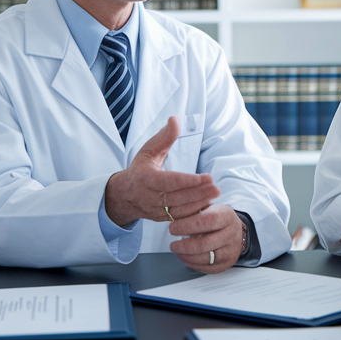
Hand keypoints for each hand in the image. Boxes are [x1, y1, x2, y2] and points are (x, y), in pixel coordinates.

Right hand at [104, 116, 219, 225]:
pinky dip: (193, 214)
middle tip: (216, 187)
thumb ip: (164, 137)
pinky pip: (178, 219)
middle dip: (198, 193)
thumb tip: (175, 119)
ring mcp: (155, 210)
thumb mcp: (148, 150)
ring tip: (214, 195)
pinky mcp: (161, 219)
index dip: (188, 181)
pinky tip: (206, 205)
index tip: (206, 177)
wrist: (124, 195)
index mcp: (145, 178)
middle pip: (177, 197)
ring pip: (179, 210)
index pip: (169, 181)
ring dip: (198, 204)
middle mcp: (149, 197)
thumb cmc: (139, 169)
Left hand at [169, 205, 241, 272]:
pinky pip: (207, 268)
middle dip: (183, 246)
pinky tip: (186, 258)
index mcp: (225, 216)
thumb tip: (173, 215)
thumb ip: (191, 210)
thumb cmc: (217, 218)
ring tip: (178, 251)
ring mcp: (230, 250)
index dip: (185, 226)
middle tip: (173, 245)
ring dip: (186, 257)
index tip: (172, 229)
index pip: (204, 222)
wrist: (235, 230)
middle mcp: (231, 234)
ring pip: (205, 259)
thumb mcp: (206, 207)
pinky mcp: (227, 263)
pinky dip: (193, 264)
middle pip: (203, 244)